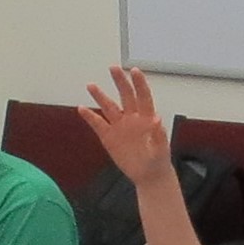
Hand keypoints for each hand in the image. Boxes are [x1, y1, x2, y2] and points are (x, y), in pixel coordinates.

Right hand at [79, 65, 174, 185]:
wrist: (148, 176)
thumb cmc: (158, 161)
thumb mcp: (162, 150)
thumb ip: (160, 135)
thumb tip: (158, 120)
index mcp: (146, 118)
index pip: (143, 96)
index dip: (139, 83)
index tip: (134, 71)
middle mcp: (132, 119)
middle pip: (125, 96)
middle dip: (119, 81)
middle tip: (113, 68)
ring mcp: (120, 127)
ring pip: (109, 107)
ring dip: (100, 96)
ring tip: (91, 85)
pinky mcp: (109, 137)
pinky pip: (98, 124)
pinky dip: (89, 117)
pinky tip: (82, 109)